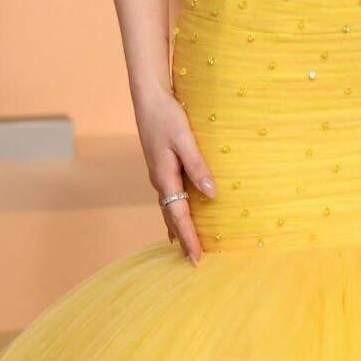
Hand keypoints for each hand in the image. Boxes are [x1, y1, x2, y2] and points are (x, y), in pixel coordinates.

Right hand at [134, 86, 215, 264]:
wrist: (148, 98)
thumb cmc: (167, 116)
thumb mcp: (185, 139)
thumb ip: (198, 167)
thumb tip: (212, 195)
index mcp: (164, 177)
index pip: (178, 215)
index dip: (189, 238)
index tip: (196, 258)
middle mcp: (159, 180)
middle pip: (171, 217)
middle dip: (183, 239)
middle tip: (194, 262)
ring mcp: (159, 174)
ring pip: (169, 208)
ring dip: (178, 227)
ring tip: (186, 247)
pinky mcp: (162, 167)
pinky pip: (169, 196)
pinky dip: (174, 212)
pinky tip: (178, 216)